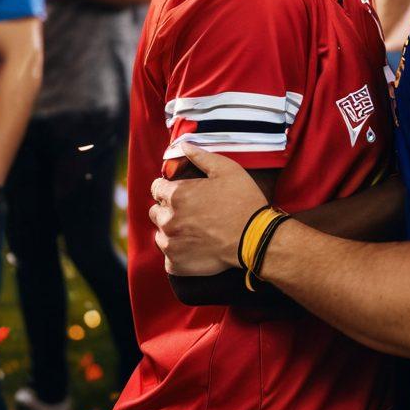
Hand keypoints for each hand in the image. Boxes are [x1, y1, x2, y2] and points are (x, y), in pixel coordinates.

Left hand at [150, 146, 265, 275]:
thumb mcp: (226, 169)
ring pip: (160, 234)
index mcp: (177, 195)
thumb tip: (183, 145)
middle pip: (155, 211)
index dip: (167, 187)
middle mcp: (169, 219)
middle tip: (188, 211)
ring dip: (171, 230)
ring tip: (192, 229)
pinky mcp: (177, 264)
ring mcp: (171, 244)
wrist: (254, 237)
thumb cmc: (242, 200)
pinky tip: (193, 247)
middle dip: (167, 208)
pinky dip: (177, 253)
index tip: (180, 190)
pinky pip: (168, 257)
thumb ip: (200, 156)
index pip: (156, 187)